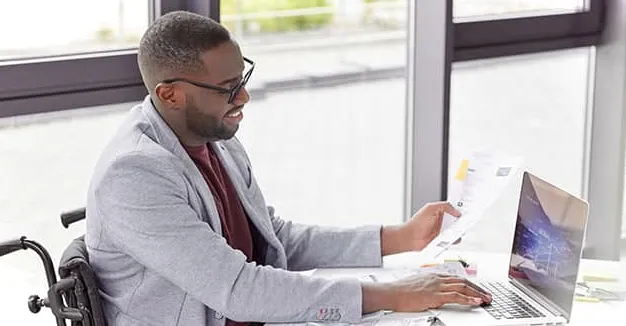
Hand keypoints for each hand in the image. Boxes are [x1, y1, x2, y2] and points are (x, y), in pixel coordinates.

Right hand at [362, 274, 491, 312]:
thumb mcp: (419, 285)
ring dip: (477, 293)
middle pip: (463, 281)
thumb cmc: (401, 291)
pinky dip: (468, 298)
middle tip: (488, 295)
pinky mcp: (435, 295)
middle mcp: (438, 278)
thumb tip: (438, 294)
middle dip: (478, 288)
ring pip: (463, 287)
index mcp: (434, 275)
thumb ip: (430, 287)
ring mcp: (437, 286)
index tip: (478, 289)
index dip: (470, 284)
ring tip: (486, 299)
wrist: (392, 292)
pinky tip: (476, 302)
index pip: (457, 278)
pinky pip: (456, 296)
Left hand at [405, 202, 461, 250]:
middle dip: (461, 221)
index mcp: (438, 212)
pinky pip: (452, 240)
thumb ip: (445, 206)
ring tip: (461, 230)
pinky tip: (454, 238)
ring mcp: (441, 231)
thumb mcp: (431, 208)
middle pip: (455, 220)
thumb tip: (456, 211)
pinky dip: (454, 240)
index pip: (452, 209)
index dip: (458, 209)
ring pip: (455, 230)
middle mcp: (440, 221)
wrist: (411, 237)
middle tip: (466, 221)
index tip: (466, 210)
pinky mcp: (441, 240)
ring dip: (458, 231)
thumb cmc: (417, 223)